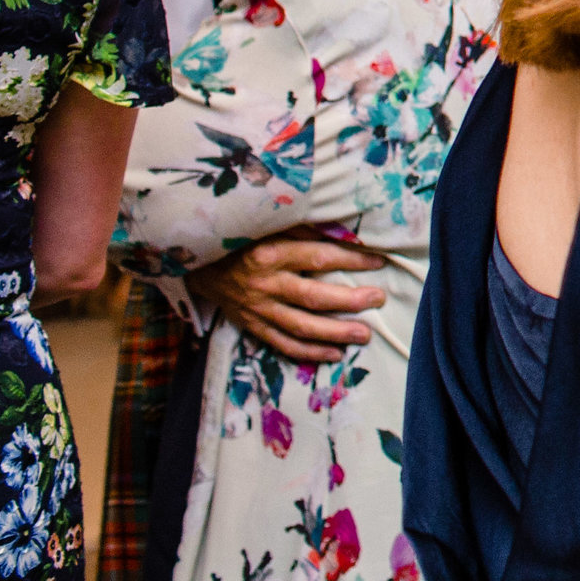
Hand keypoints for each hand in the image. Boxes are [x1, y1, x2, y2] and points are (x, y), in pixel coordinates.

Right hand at [190, 229, 385, 363]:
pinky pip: (283, 344)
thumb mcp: (270, 226)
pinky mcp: (252, 326)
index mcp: (271, 254)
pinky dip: (310, 352)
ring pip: (301, 327)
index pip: (319, 258)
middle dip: (350, 301)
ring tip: (365, 335)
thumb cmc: (242, 240)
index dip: (352, 261)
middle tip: (378, 299)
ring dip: (335, 334)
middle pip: (313, 297)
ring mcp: (258, 310)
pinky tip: (335, 354)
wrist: (199, 264)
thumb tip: (346, 231)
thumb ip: (305, 229)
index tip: (379, 261)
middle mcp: (265, 285)